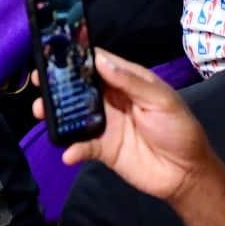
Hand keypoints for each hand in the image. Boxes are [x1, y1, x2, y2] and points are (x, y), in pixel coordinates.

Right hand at [33, 50, 212, 200]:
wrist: (187, 174)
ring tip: (40, 112)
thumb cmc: (180, 130)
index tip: (55, 51)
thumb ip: (130, 81)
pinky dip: (71, 148)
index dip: (76, 56)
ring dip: (53, 113)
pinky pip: (80, 145)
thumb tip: (99, 61)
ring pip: (71, 114)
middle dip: (56, 83)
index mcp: (126, 82)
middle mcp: (110, 100)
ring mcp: (103, 124)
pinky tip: (69, 152)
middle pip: (77, 87)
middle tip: (37, 81)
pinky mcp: (100, 148)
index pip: (96, 63)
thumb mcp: (161, 100)